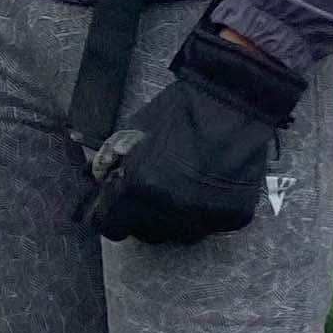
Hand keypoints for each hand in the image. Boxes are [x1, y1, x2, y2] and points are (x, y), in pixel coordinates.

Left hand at [84, 25, 305, 245]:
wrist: (233, 99)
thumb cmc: (181, 109)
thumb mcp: (133, 130)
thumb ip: (113, 162)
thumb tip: (99, 180)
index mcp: (141, 187)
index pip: (112, 225)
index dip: (110, 215)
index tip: (113, 209)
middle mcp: (172, 210)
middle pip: (146, 233)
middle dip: (141, 215)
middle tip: (148, 193)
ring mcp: (205, 216)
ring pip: (180, 233)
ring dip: (174, 217)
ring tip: (180, 188)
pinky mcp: (233, 216)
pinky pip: (210, 223)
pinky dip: (205, 210)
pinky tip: (208, 186)